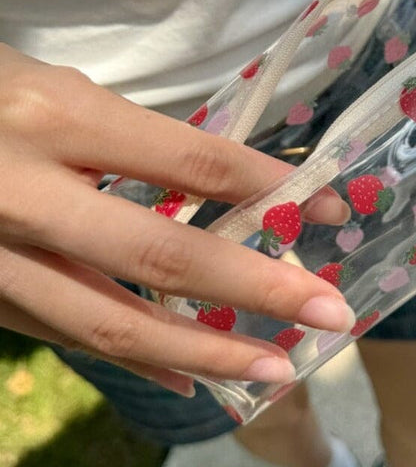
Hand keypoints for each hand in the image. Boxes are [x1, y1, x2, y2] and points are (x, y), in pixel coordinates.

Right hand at [0, 45, 352, 394]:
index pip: (188, 160)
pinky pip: (64, 337)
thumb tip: (224, 190)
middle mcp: (23, 189)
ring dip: (202, 353)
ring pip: (109, 324)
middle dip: (257, 290)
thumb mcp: (53, 89)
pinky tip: (189, 378)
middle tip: (333, 314)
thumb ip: (127, 141)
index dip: (268, 188)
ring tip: (273, 370)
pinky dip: (134, 362)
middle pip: (161, 256)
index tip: (332, 207)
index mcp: (53, 115)